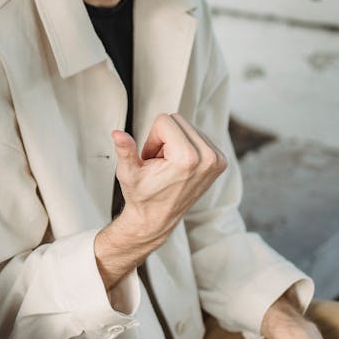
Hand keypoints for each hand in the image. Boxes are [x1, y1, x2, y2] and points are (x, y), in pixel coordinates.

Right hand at [94, 113, 226, 288]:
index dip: (152, 138)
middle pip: (178, 120)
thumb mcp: (128, 173)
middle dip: (164, 138)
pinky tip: (180, 166)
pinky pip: (199, 136)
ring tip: (169, 166)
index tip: (151, 159)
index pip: (165, 120)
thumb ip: (125, 151)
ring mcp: (217, 160)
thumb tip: (117, 134)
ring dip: (175, 142)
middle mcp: (207, 158)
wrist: (157, 219)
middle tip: (159, 162)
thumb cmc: (143, 197)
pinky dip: (186, 146)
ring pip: (188, 127)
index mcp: (187, 159)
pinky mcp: (220, 161)